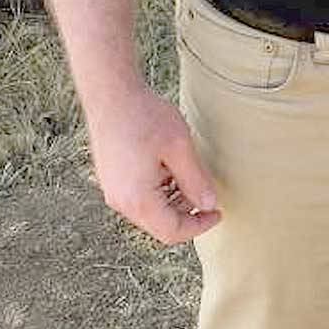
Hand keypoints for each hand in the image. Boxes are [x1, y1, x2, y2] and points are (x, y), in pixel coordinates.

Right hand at [86, 86, 221, 245]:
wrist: (111, 95)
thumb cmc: (145, 117)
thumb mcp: (179, 147)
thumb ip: (196, 180)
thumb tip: (209, 204)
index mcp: (138, 199)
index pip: (171, 232)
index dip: (198, 226)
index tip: (217, 212)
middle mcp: (121, 202)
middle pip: (160, 225)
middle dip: (187, 214)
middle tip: (207, 192)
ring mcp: (113, 191)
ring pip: (150, 212)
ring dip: (174, 202)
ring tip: (190, 175)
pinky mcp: (111, 179)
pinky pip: (139, 198)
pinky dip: (159, 192)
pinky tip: (170, 168)